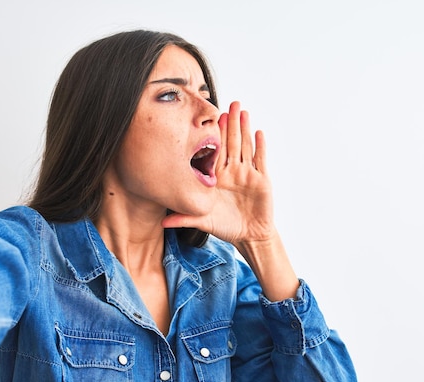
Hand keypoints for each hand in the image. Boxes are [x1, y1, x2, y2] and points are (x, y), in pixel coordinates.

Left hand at [163, 101, 275, 245]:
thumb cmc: (226, 226)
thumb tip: (161, 222)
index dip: (215, 135)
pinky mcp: (262, 179)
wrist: (249, 235)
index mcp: (217, 176)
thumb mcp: (203, 221)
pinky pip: (260, 160)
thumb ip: (184, 218)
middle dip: (231, 123)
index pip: (215, 151)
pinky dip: (260, 147)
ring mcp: (247, 173)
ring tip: (243, 111)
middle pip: (231, 143)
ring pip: (245, 147)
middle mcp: (232, 171)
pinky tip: (259, 133)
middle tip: (230, 104)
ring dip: (245, 129)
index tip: (211, 119)